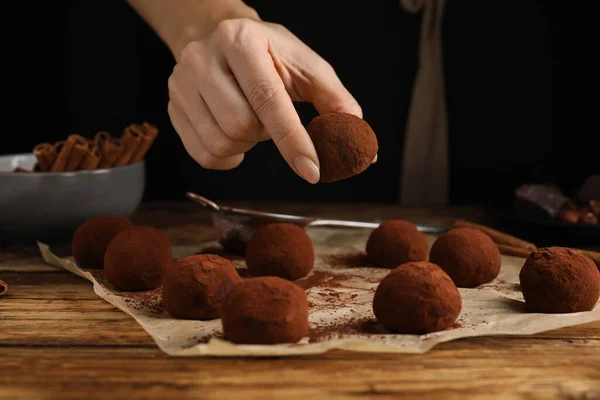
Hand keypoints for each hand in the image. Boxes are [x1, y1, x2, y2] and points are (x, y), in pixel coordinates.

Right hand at [167, 18, 361, 183]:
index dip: (292, 139)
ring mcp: (180, 84)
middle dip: (265, 135)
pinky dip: (228, 157)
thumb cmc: (272, 56)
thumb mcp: (308, 68)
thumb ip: (338, 104)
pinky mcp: (172, 107)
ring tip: (252, 122)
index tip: (313, 170)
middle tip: (270, 119)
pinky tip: (236, 137)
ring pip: (219, 143)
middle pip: (239, 125)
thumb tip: (364, 151)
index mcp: (241, 41)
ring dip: (246, 145)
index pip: (267, 98)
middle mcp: (203, 58)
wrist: (221, 38)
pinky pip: (203, 155)